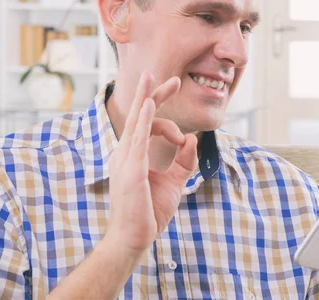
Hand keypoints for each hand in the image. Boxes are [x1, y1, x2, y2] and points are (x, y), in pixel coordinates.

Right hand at [106, 72, 197, 256]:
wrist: (133, 238)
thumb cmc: (149, 212)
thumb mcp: (173, 182)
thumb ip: (184, 161)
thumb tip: (192, 140)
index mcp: (133, 155)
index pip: (146, 125)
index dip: (164, 119)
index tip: (183, 136)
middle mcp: (126, 153)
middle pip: (139, 116)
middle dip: (153, 93)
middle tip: (171, 78)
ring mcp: (125, 160)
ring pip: (137, 122)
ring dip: (147, 98)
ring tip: (152, 79)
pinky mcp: (132, 168)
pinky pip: (138, 138)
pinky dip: (145, 119)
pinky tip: (151, 104)